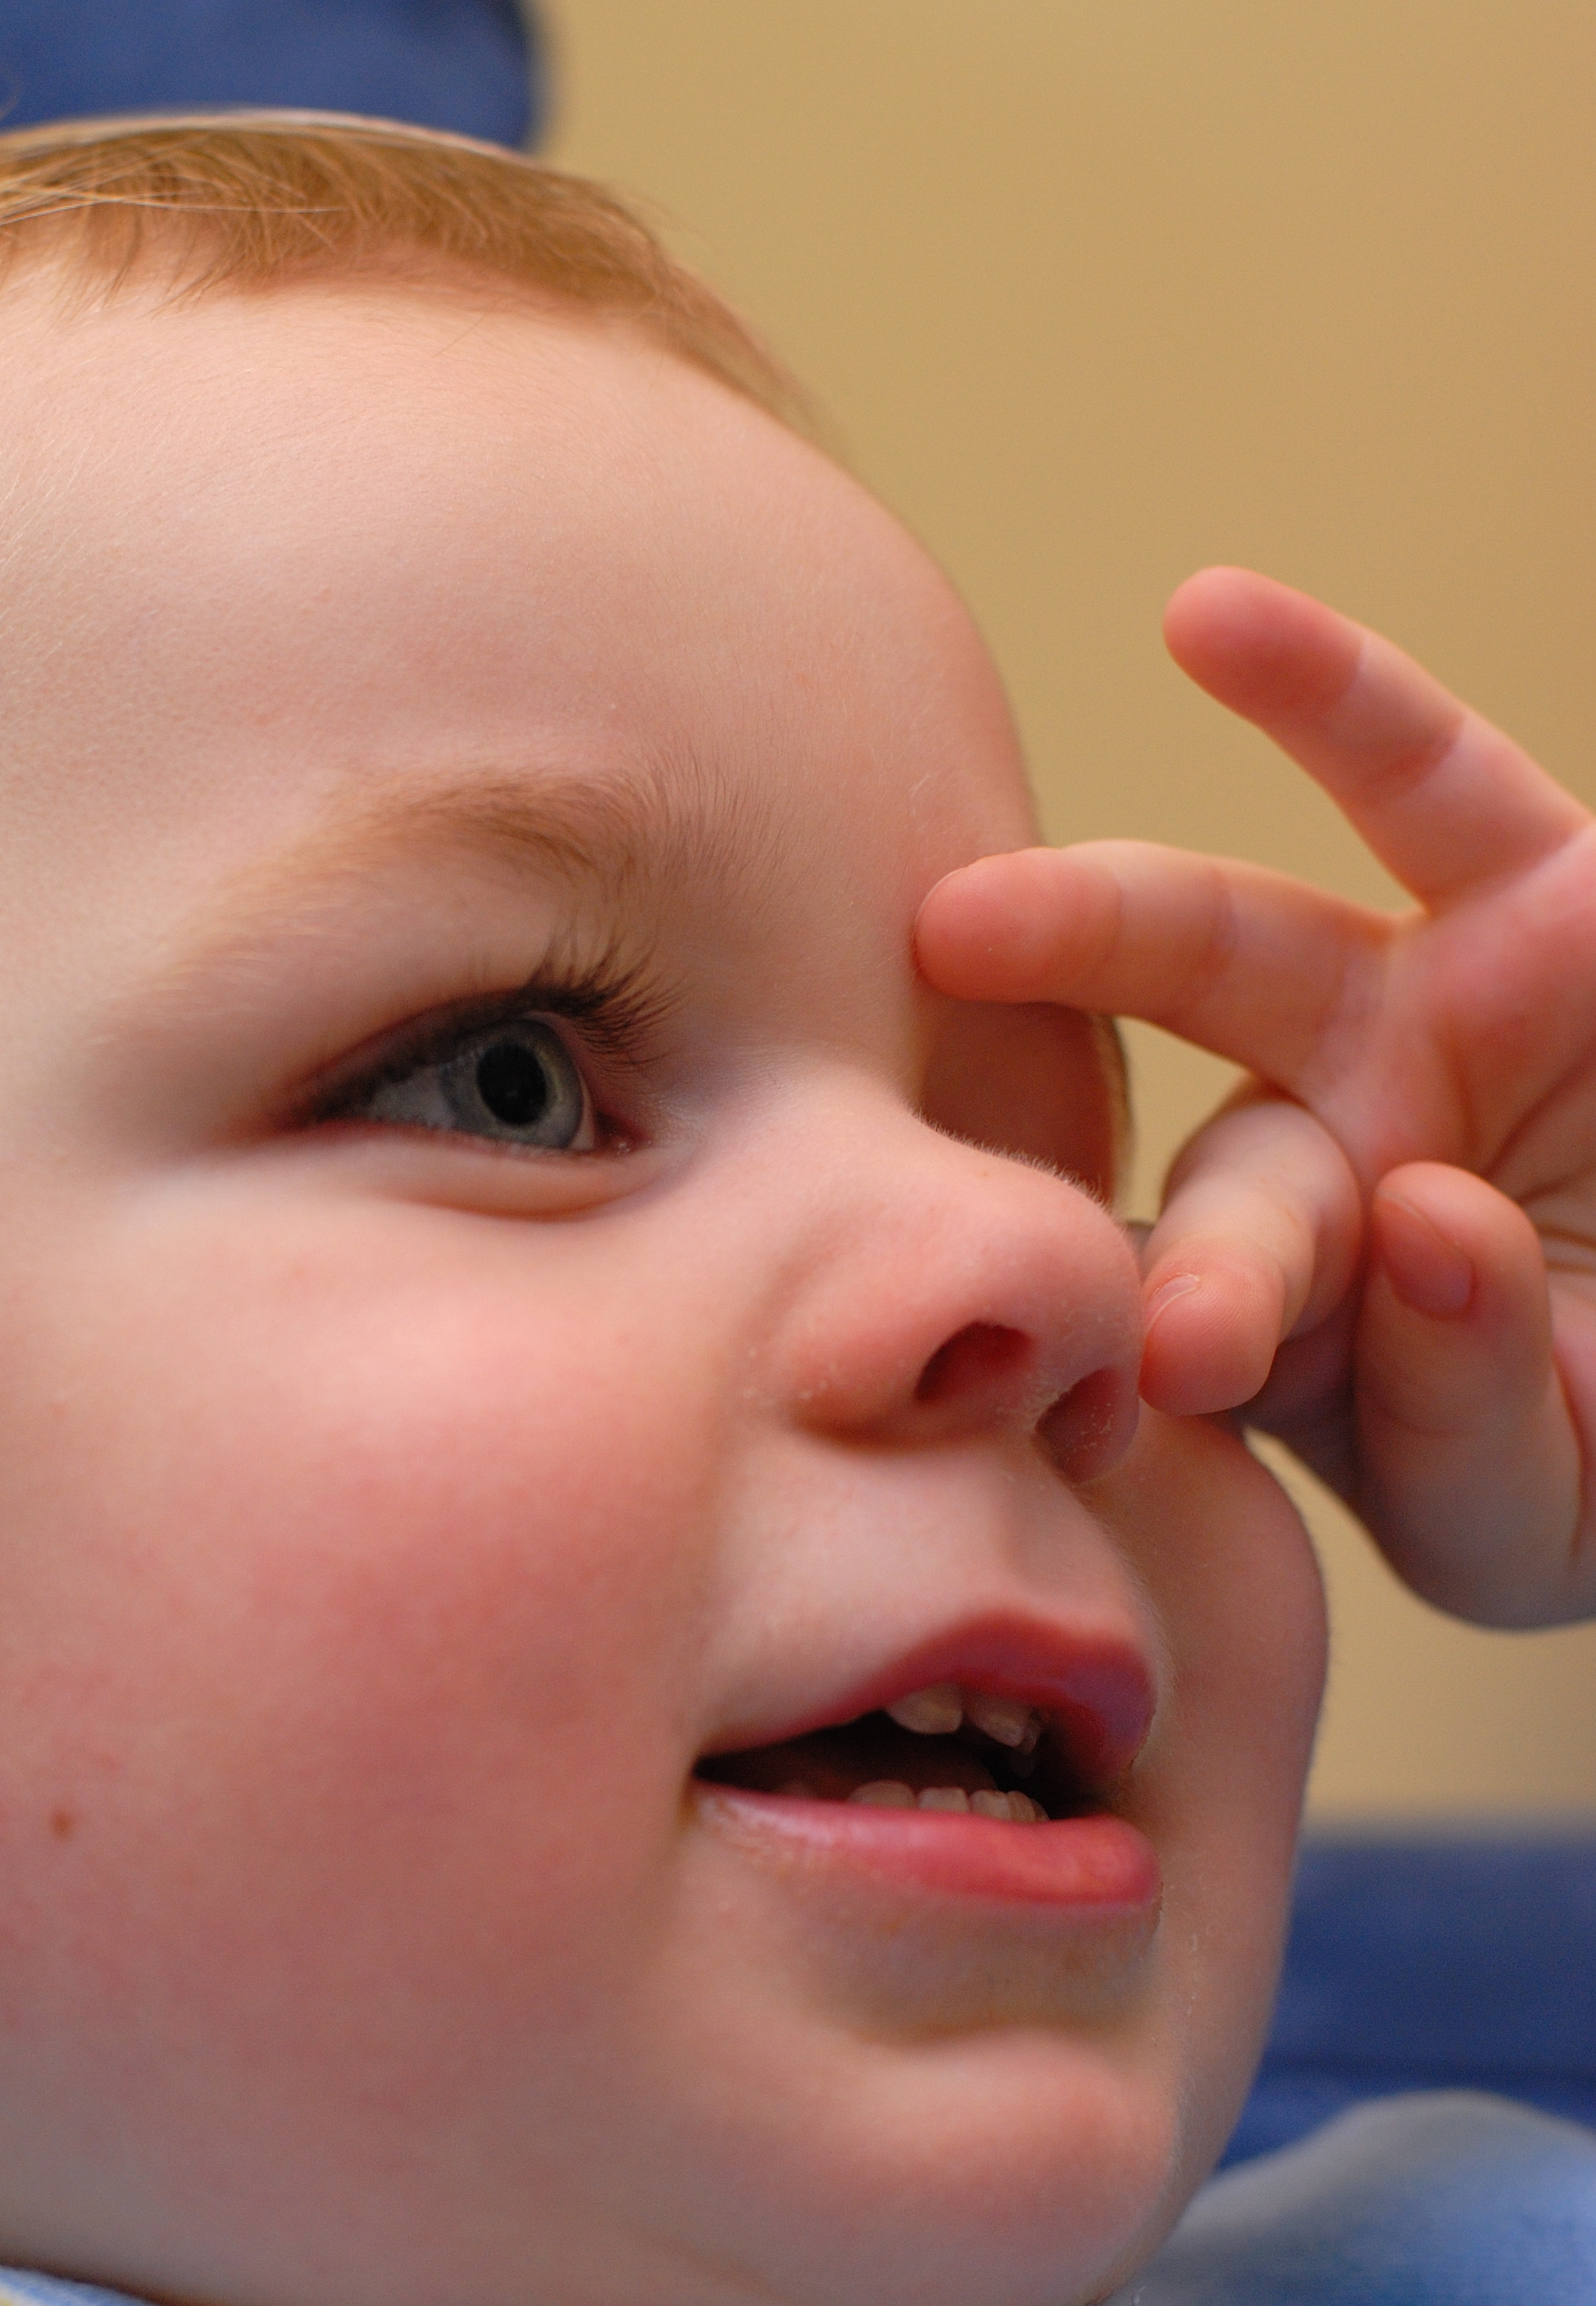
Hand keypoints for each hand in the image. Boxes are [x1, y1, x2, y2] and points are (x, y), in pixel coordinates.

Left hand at [915, 567, 1595, 1626]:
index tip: (1174, 1357)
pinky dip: (1331, 699)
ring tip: (963, 916)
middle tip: (1009, 1107)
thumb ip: (1469, 1412)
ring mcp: (1417, 1025)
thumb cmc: (1593, 1443)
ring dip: (1104, 921)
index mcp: (1285, 1319)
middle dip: (1116, 1179)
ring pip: (1240, 951)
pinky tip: (1207, 614)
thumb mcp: (1531, 1500)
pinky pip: (1432, 785)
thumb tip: (1428, 1217)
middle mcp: (1319, 1160)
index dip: (1178, 1317)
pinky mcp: (1549, 901)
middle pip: (1183, 1152)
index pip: (1186, 1313)